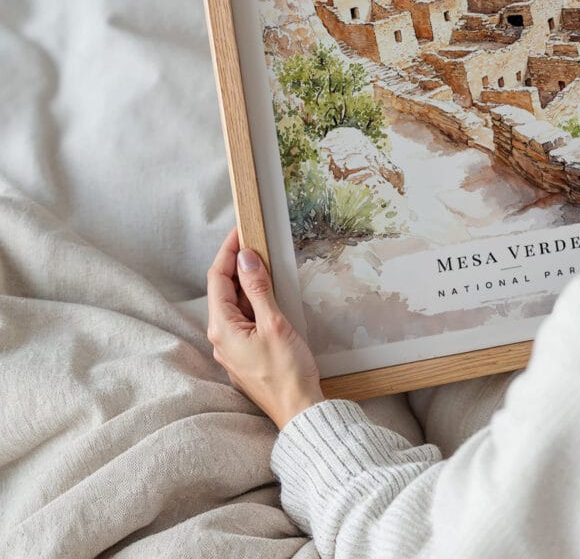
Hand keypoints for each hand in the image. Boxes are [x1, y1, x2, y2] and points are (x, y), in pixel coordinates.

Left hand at [206, 226, 324, 428]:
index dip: (227, 252)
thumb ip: (258, 289)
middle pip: (223, 290)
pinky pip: (244, 319)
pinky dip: (253, 300)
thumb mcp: (274, 323)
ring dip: (246, 282)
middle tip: (254, 241)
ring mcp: (232, 348)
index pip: (217, 279)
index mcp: (222, 328)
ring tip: (263, 261)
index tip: (241, 231)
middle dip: (236, 264)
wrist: (299, 411)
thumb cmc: (287, 372)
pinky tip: (268, 294)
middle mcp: (221, 338)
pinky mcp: (246, 354)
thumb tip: (246, 258)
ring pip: (234, 305)